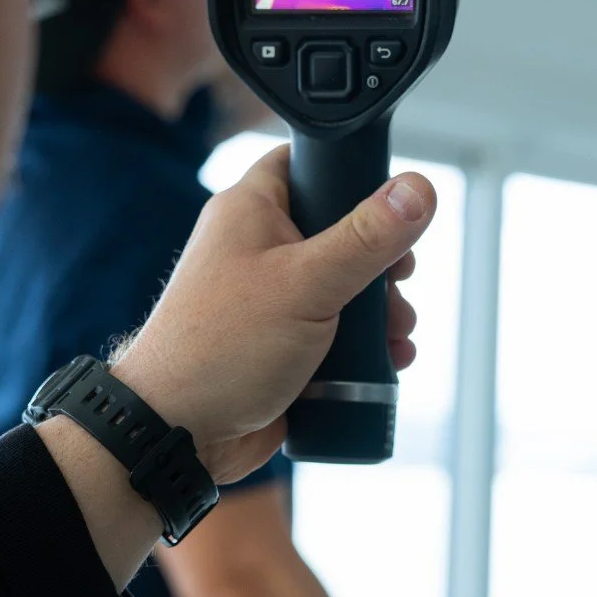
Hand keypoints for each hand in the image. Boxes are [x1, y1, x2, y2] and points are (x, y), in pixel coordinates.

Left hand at [116, 145, 434, 482]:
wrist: (178, 434)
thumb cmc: (220, 348)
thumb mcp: (307, 283)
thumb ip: (367, 237)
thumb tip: (418, 190)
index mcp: (251, 211)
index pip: (306, 162)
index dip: (351, 174)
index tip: (391, 201)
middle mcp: (258, 248)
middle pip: (340, 232)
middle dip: (381, 263)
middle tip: (399, 282)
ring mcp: (269, 298)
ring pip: (343, 287)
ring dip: (380, 311)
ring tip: (397, 333)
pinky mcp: (280, 344)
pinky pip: (334, 333)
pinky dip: (364, 346)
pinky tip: (388, 361)